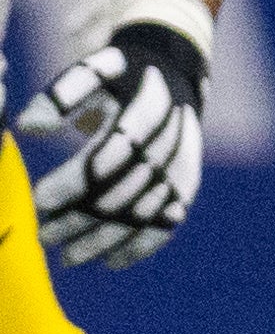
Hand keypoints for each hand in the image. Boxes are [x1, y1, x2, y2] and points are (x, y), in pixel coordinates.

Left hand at [14, 20, 204, 268]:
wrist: (174, 78)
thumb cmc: (122, 77)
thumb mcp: (95, 69)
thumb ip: (61, 93)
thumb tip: (28, 128)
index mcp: (148, 109)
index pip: (109, 155)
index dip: (74, 182)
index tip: (38, 201)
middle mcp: (172, 142)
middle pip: (123, 191)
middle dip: (80, 219)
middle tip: (43, 237)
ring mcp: (183, 167)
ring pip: (143, 213)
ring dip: (105, 240)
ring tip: (68, 257)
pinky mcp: (187, 185)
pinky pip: (168, 222)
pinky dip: (141, 246)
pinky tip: (111, 263)